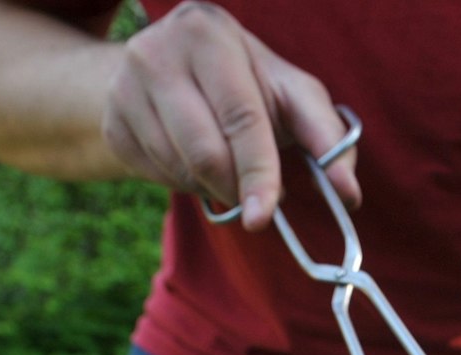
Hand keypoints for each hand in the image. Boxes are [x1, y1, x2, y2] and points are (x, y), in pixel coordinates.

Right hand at [103, 1, 359, 228]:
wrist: (175, 69)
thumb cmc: (248, 85)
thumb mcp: (293, 96)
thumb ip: (329, 140)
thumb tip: (349, 194)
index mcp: (209, 34)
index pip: (240, 117)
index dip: (258, 172)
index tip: (264, 215)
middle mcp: (157, 51)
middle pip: (205, 150)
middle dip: (237, 186)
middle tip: (254, 198)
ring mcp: (125, 85)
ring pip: (178, 168)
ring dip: (212, 185)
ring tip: (226, 163)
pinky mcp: (111, 120)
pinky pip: (153, 175)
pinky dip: (183, 181)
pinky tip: (192, 158)